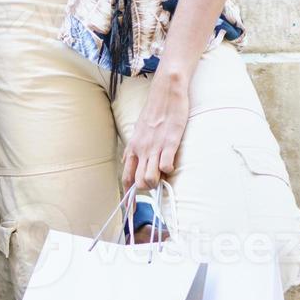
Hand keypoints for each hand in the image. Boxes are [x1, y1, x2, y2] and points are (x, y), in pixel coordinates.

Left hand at [122, 68, 189, 189]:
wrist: (165, 92)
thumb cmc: (154, 112)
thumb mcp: (137, 131)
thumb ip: (132, 148)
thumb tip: (127, 161)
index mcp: (133, 148)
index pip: (126, 178)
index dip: (129, 195)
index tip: (132, 207)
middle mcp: (141, 150)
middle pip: (138, 182)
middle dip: (147, 189)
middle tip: (156, 182)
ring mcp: (155, 147)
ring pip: (150, 178)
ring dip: (158, 182)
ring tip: (164, 174)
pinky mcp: (170, 142)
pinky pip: (166, 166)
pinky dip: (169, 170)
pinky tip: (172, 164)